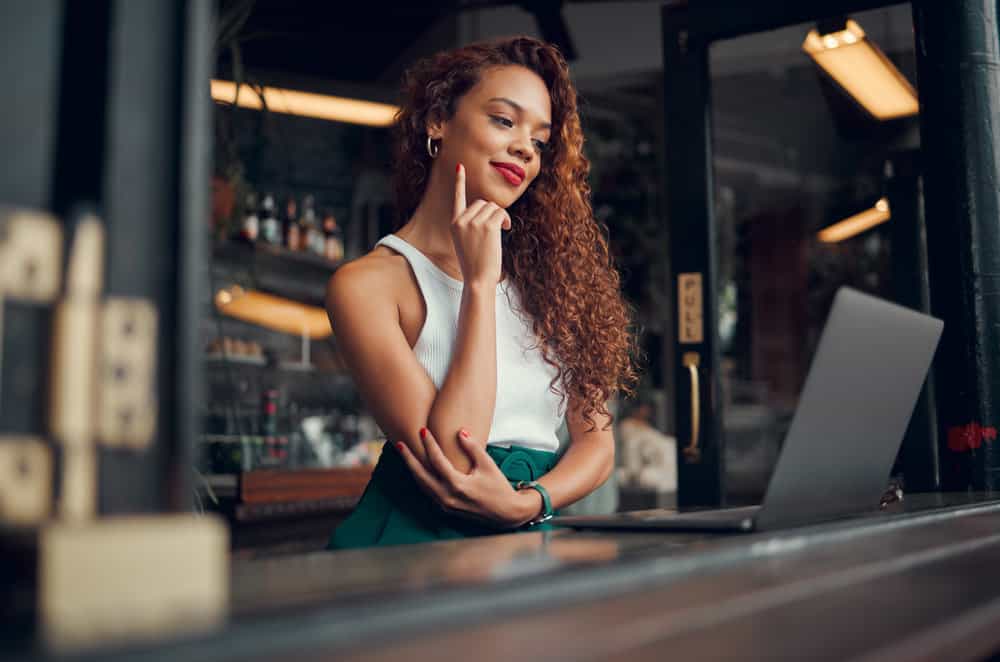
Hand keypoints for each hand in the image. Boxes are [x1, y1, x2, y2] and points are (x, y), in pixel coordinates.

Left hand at [395, 426, 538, 528]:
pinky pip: (428, 492)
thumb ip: (472, 448)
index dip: (429, 444)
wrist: (507, 513)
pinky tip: (417, 470)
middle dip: (409, 459)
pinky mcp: (446, 508)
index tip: (423, 430)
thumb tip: (459, 432)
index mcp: (458, 485)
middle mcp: (447, 497)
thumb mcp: (488, 465)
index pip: (437, 461)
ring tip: (404, 455)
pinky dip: (421, 479)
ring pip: (422, 485)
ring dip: (412, 469)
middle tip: (399, 444)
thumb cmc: (499, 487)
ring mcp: (445, 504)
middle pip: (421, 475)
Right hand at [450, 163, 510, 287]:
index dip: (459, 182)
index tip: (459, 167)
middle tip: (498, 227)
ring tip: (501, 231)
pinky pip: (501, 212)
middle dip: (492, 212)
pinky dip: (506, 219)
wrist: (478, 279)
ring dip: (500, 216)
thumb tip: (491, 209)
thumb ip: (474, 224)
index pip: (457, 198)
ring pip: (492, 207)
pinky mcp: (487, 225)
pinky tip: (505, 229)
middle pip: (482, 202)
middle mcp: (462, 220)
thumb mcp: (468, 242)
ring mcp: (473, 222)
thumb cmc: (476, 264)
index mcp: (454, 223)